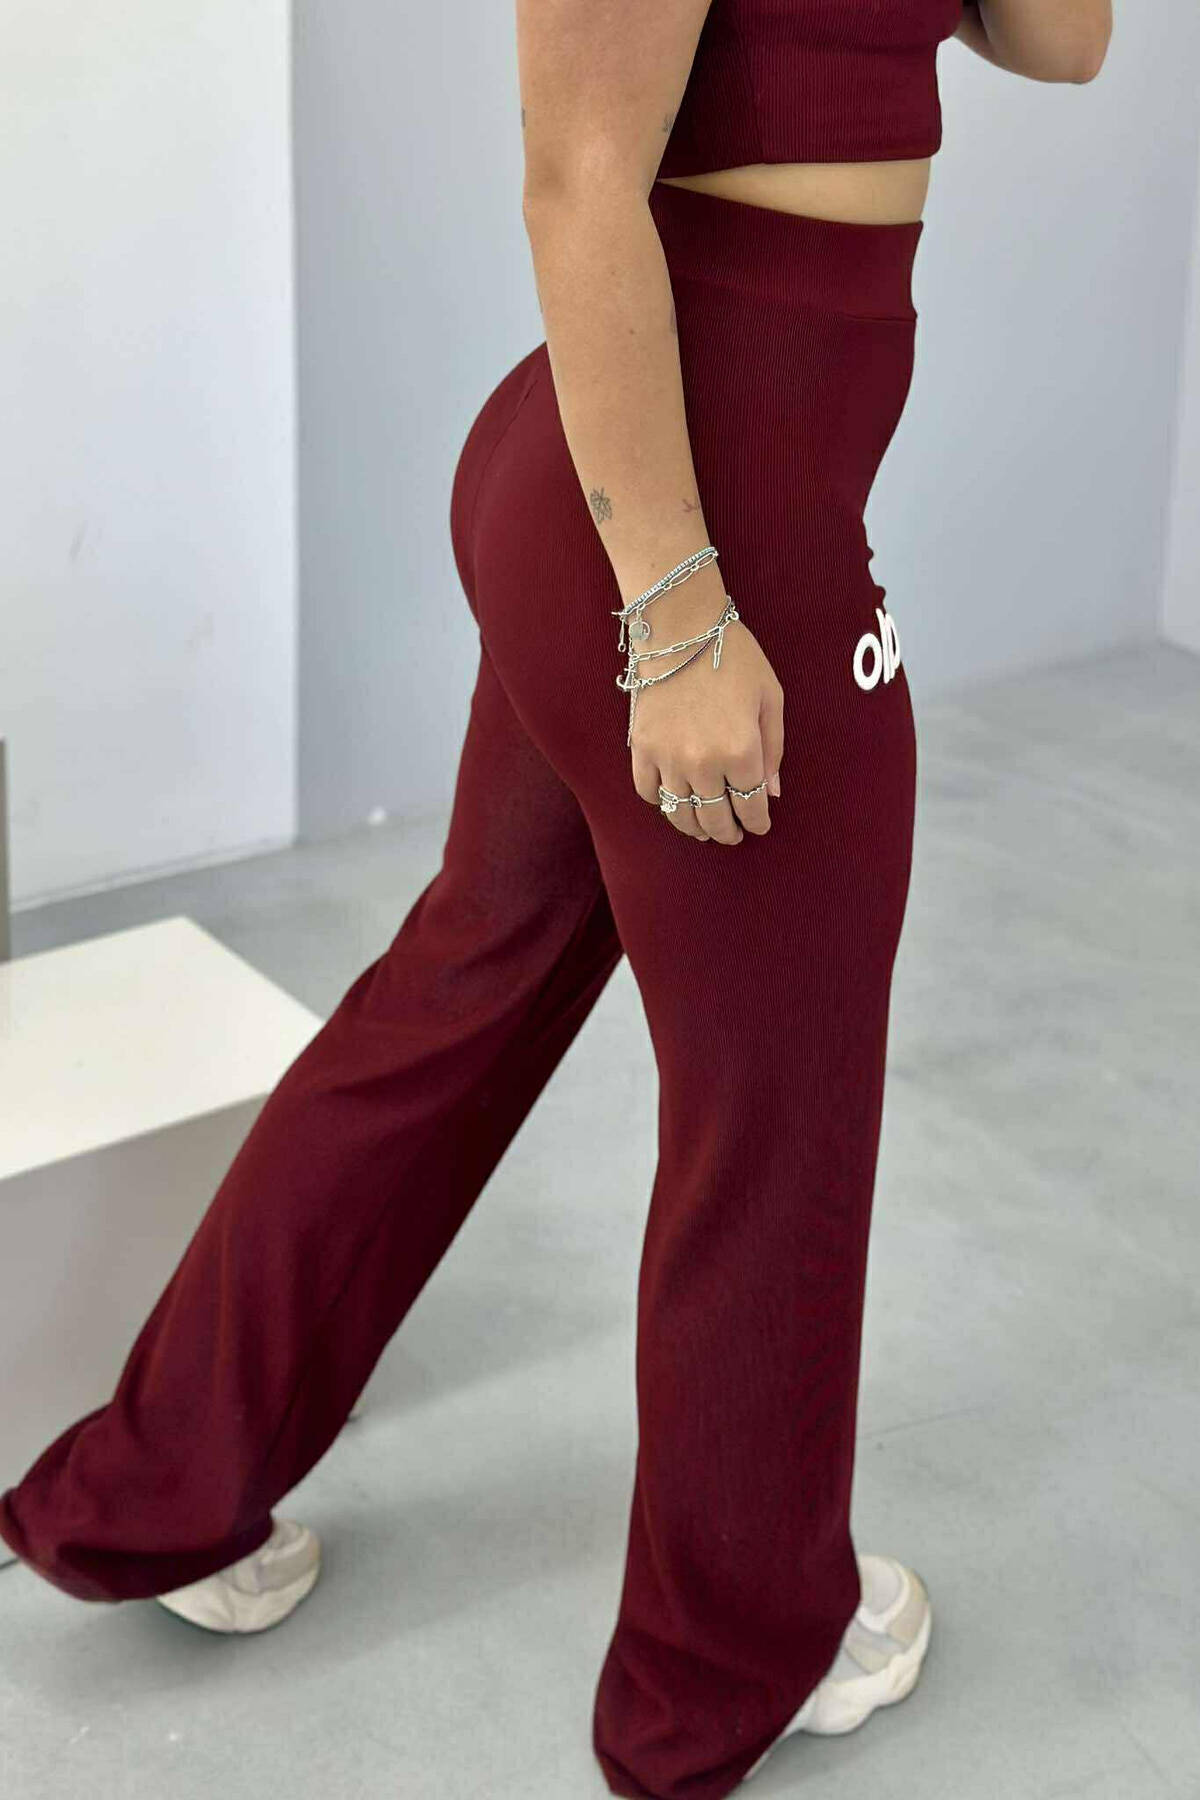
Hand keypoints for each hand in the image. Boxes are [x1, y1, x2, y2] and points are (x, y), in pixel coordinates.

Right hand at [628, 583, 783, 844]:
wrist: (680, 627)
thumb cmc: (733, 656)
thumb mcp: (770, 698)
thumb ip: (774, 749)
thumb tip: (771, 793)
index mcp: (742, 752)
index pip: (751, 806)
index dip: (757, 822)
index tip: (759, 826)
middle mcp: (704, 763)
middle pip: (715, 819)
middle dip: (728, 832)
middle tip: (733, 834)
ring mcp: (668, 758)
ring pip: (680, 814)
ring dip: (694, 828)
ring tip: (703, 830)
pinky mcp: (641, 748)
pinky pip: (649, 791)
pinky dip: (661, 801)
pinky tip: (673, 799)